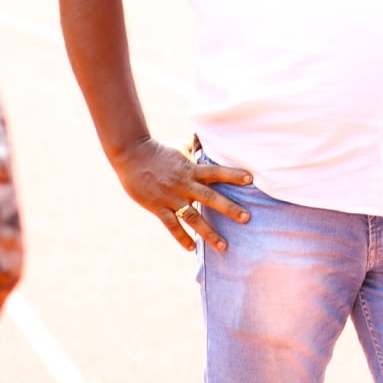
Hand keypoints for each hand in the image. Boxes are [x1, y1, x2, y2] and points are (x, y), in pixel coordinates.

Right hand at [110, 136, 251, 252]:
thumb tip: (210, 133)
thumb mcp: (181, 146)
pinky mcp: (157, 207)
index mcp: (192, 169)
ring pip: (192, 217)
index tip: (251, 179)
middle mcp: (184, 184)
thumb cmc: (159, 151)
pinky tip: (191, 248)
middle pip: (210, 197)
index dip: (233, 174)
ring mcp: (171, 197)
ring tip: (223, 246)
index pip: (217, 171)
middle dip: (229, 208)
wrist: (131, 155)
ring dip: (208, 232)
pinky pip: (171, 226)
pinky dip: (181, 237)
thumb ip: (197, 145)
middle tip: (246, 218)